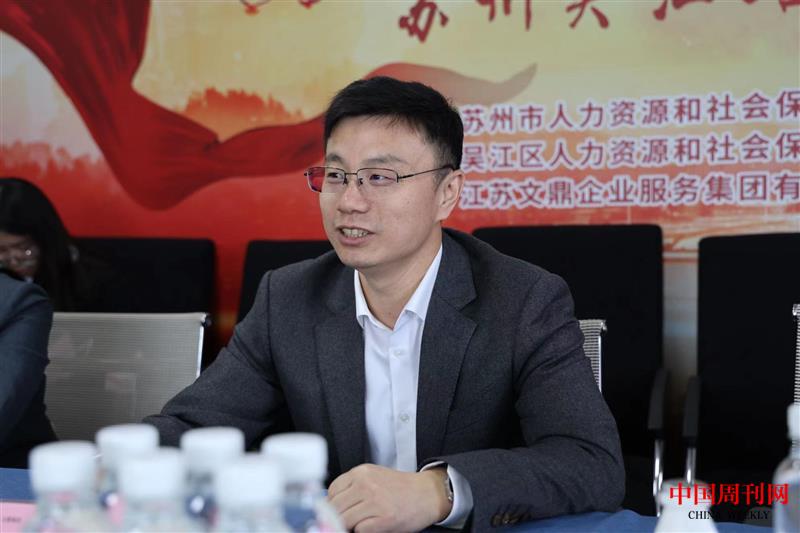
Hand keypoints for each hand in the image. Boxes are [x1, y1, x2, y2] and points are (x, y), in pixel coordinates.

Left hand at [327, 463, 451, 531]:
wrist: (428, 494)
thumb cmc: (400, 488)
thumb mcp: (374, 477)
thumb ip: (352, 487)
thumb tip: (328, 505)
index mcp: (361, 472)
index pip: (332, 491)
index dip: (332, 505)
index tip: (337, 511)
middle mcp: (366, 485)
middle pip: (335, 508)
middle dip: (338, 518)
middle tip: (347, 521)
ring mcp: (375, 502)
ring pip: (344, 520)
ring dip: (350, 526)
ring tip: (361, 523)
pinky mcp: (384, 519)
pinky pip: (360, 530)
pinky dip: (362, 531)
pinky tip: (372, 526)